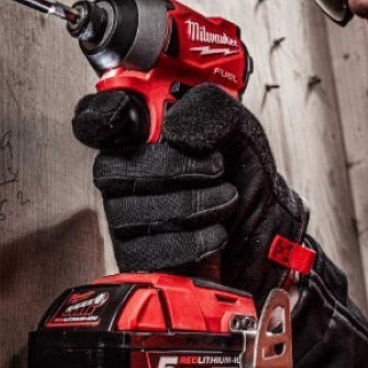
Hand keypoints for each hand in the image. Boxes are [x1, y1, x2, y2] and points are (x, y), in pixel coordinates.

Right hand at [72, 84, 307, 304]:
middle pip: (110, 171)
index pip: (96, 119)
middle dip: (171, 169)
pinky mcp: (141, 258)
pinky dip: (190, 242)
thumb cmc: (247, 178)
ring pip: (128, 214)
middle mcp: (129, 174)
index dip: (98, 117)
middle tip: (215, 166)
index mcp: (146, 134)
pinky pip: (145, 253)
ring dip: (191, 205)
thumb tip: (175, 129)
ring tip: (226, 199)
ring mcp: (129, 218)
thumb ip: (211, 108)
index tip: (121, 117)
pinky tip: (215, 232)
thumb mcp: (240, 128)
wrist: (271, 228)